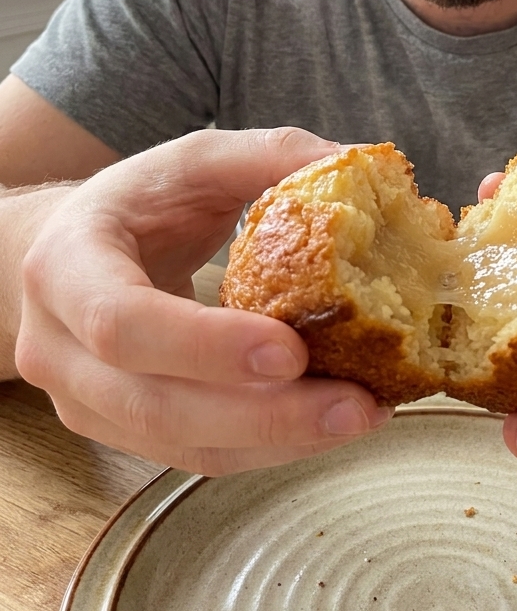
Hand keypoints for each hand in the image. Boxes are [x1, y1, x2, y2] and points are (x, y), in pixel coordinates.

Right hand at [15, 128, 391, 474]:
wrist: (71, 251)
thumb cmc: (137, 203)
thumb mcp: (193, 161)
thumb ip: (268, 155)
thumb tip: (353, 162)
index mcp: (66, 266)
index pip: (120, 323)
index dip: (203, 346)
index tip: (291, 350)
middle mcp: (59, 347)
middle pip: (154, 406)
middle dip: (263, 415)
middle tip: (354, 404)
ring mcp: (84, 401)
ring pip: (180, 446)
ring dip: (277, 439)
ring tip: (361, 415)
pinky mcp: (123, 433)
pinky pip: (197, 455)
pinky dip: (268, 445)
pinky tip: (329, 422)